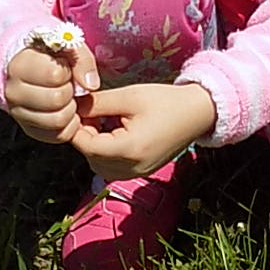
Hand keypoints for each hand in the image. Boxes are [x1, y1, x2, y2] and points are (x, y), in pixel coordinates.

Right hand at [4, 43, 98, 145]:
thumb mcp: (68, 47)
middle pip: (57, 99)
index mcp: (19, 67)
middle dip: (69, 91)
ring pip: (58, 120)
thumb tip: (91, 85)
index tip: (62, 68)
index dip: (67, 72)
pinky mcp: (31, 131)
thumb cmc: (52, 57)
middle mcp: (13, 93)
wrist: (34, 71)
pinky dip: (69, 124)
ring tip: (65, 98)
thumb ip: (82, 60)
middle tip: (65, 85)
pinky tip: (64, 110)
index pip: (55, 75)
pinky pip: (60, 135)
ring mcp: (19, 114)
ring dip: (70, 109)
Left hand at [71, 82, 216, 182]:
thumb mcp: (129, 96)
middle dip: (85, 136)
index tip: (77, 110)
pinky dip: (107, 152)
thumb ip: (97, 103)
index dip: (76, 128)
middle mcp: (132, 168)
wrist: (197, 113)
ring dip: (95, 145)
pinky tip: (116, 132)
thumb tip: (72, 105)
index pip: (86, 145)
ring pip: (99, 165)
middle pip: (91, 158)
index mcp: (130, 149)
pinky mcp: (141, 172)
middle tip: (92, 113)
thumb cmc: (166, 101)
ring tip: (105, 122)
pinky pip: (112, 167)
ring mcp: (137, 173)